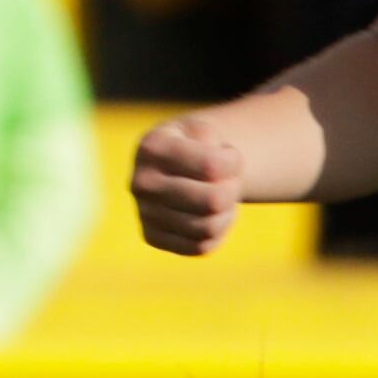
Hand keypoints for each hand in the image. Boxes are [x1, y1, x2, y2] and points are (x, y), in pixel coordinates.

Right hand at [131, 116, 242, 255]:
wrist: (173, 164)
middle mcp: (142, 182)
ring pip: (208, 227)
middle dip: (233, 189)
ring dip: (227, 213)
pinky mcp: (151, 236)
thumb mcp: (205, 130)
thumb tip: (214, 199)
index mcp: (153, 148)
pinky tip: (213, 215)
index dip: (235, 161)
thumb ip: (213, 149)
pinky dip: (217, 233)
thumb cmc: (196, 144)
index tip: (230, 156)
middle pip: (213, 201)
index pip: (213, 166)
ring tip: (223, 197)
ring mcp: (144, 212)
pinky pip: (200, 246)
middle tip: (231, 181)